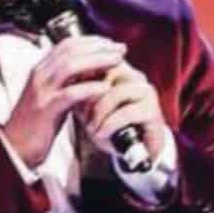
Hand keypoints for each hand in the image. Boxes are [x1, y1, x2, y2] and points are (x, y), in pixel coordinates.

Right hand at [0, 34, 126, 172]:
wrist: (15, 147)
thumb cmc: (39, 123)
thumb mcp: (53, 95)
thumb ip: (69, 81)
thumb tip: (96, 70)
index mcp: (41, 69)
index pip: (67, 44)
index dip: (91, 41)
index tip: (111, 44)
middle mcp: (40, 75)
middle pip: (71, 50)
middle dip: (99, 47)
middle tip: (120, 49)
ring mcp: (42, 91)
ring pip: (70, 66)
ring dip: (97, 61)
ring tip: (117, 62)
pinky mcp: (46, 109)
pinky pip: (70, 94)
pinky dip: (89, 88)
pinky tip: (105, 88)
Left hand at [76, 56, 173, 175]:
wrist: (133, 150)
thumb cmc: (108, 126)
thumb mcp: (88, 106)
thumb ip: (78, 90)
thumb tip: (60, 78)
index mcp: (119, 70)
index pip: (96, 62)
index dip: (81, 79)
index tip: (71, 97)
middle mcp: (135, 77)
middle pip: (105, 75)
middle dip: (88, 97)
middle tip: (79, 114)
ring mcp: (145, 93)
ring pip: (115, 93)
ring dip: (98, 113)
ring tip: (91, 128)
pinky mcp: (152, 111)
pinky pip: (126, 113)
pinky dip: (109, 125)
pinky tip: (100, 134)